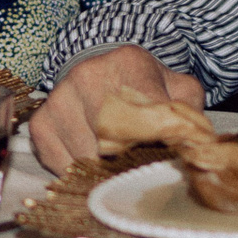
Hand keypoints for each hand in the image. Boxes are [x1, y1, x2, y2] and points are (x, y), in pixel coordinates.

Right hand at [30, 46, 203, 174]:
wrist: (102, 69)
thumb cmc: (145, 85)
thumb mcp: (177, 89)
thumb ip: (191, 115)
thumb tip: (196, 147)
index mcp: (129, 64)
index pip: (149, 114)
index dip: (162, 143)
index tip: (169, 158)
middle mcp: (88, 77)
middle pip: (115, 141)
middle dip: (133, 163)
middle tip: (144, 169)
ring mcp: (60, 101)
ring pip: (88, 159)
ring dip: (107, 171)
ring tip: (121, 165)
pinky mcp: (41, 125)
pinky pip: (64, 166)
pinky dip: (82, 174)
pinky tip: (96, 161)